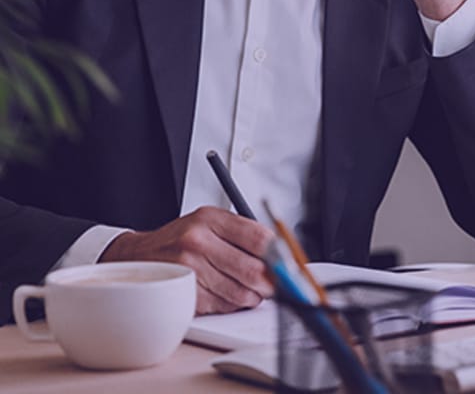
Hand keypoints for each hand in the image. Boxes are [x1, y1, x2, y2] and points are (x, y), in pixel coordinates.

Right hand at [99, 206, 273, 314]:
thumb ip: (241, 233)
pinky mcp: (183, 294)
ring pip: (240, 293)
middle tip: (275, 283)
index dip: (279, 252)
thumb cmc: (180, 240)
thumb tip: (279, 251)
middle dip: (271, 281)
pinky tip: (227, 295)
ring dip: (252, 296)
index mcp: (209, 218)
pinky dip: (232, 305)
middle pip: (253, 269)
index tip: (287, 260)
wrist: (137, 257)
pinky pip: (222, 306)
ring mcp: (188, 269)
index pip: (258, 236)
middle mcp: (198, 241)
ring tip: (250, 289)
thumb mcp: (208, 223)